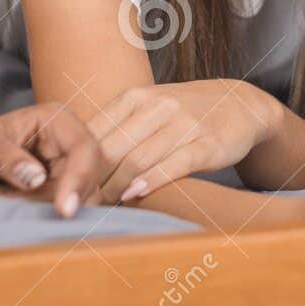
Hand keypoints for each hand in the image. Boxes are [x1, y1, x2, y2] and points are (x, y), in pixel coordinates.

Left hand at [0, 92, 105, 217]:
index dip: (79, 179)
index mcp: (56, 119)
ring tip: (23, 216)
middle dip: (68, 202)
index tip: (63, 210)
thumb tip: (36, 177)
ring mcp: (74, 168)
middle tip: (33, 220)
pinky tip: (34, 223)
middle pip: (91, 177)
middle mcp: (72, 142)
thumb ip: (4, 158)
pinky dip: (57, 221)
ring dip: (58, 213)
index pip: (83, 149)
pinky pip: (74, 209)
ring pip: (87, 197)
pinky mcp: (69, 190)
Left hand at [87, 79, 283, 203]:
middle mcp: (158, 106)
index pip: (95, 132)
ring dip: (114, 187)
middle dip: (90, 181)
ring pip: (138, 158)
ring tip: (100, 207)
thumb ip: (117, 129)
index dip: (75, 164)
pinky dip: (151, 181)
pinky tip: (134, 195)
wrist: (240, 104)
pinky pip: (174, 164)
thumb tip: (75, 163)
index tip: (63, 188)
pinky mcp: (207, 143)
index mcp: (136, 97)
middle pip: (111, 148)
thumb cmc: (185, 113)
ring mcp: (184, 123)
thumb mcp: (149, 109)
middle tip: (76, 204)